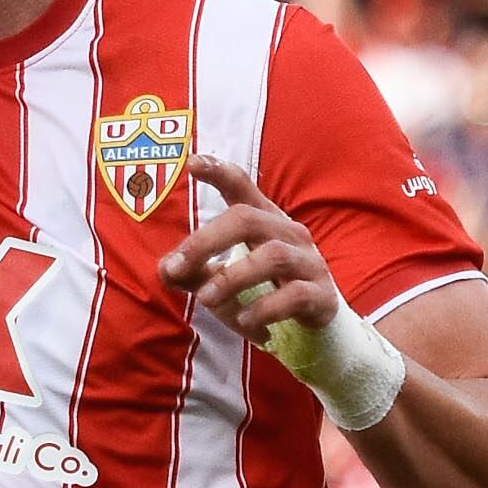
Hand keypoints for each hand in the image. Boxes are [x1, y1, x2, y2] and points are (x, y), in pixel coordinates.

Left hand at [163, 157, 340, 346]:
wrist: (316, 325)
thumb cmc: (264, 290)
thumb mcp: (223, 277)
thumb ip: (192, 272)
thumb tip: (166, 269)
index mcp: (263, 220)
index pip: (242, 187)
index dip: (219, 172)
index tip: (192, 162)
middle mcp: (288, 233)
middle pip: (247, 219)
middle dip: (206, 241)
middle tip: (176, 267)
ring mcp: (308, 262)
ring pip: (272, 256)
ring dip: (232, 278)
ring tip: (206, 300)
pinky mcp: (321, 295)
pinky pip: (295, 295)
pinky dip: (265, 308)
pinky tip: (245, 322)